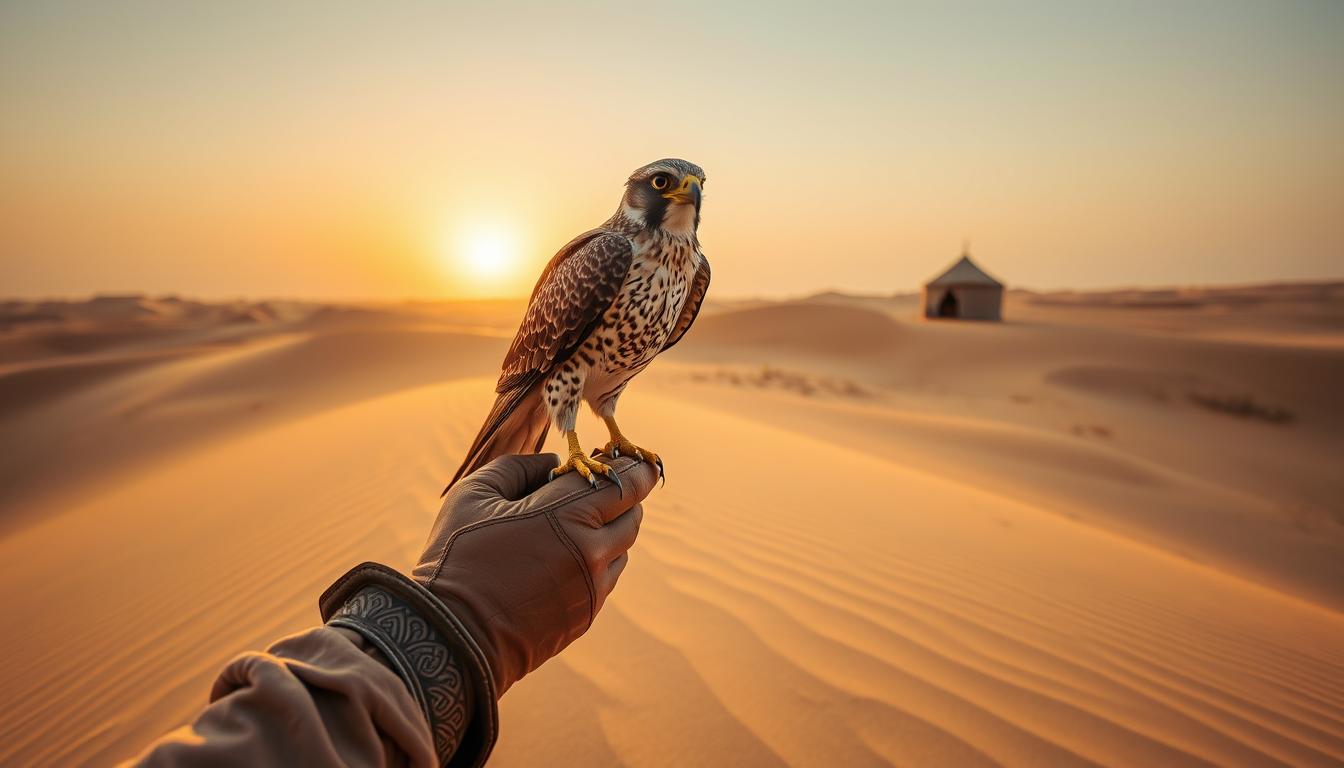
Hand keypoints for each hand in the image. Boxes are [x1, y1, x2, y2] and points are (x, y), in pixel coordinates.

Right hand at [412, 452, 656, 694]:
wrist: (451, 637)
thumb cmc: (457, 559)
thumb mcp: (476, 494)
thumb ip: (520, 467)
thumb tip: (553, 463)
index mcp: (566, 513)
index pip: (626, 482)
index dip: (636, 468)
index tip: (632, 459)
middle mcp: (591, 550)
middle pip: (633, 513)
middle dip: (624, 496)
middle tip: (604, 485)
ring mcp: (592, 587)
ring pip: (623, 548)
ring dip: (611, 530)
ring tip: (578, 522)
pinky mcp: (586, 615)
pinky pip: (607, 577)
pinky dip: (598, 560)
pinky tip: (566, 556)